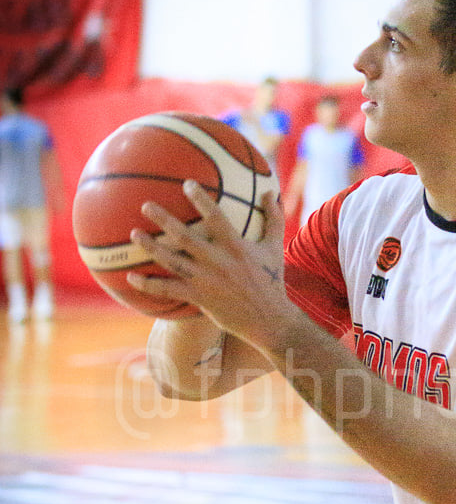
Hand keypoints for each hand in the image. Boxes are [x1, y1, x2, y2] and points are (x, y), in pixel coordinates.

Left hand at [127, 180, 287, 350]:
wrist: (268, 319)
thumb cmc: (271, 280)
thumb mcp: (275, 247)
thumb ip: (273, 218)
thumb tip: (269, 190)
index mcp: (236, 247)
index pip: (216, 218)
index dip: (201, 200)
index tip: (187, 184)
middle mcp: (218, 262)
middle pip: (185, 237)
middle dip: (164, 220)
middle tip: (146, 205)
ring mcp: (206, 281)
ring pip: (173, 262)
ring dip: (151, 248)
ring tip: (134, 234)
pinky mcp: (198, 298)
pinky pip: (168, 291)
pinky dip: (148, 285)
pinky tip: (131, 277)